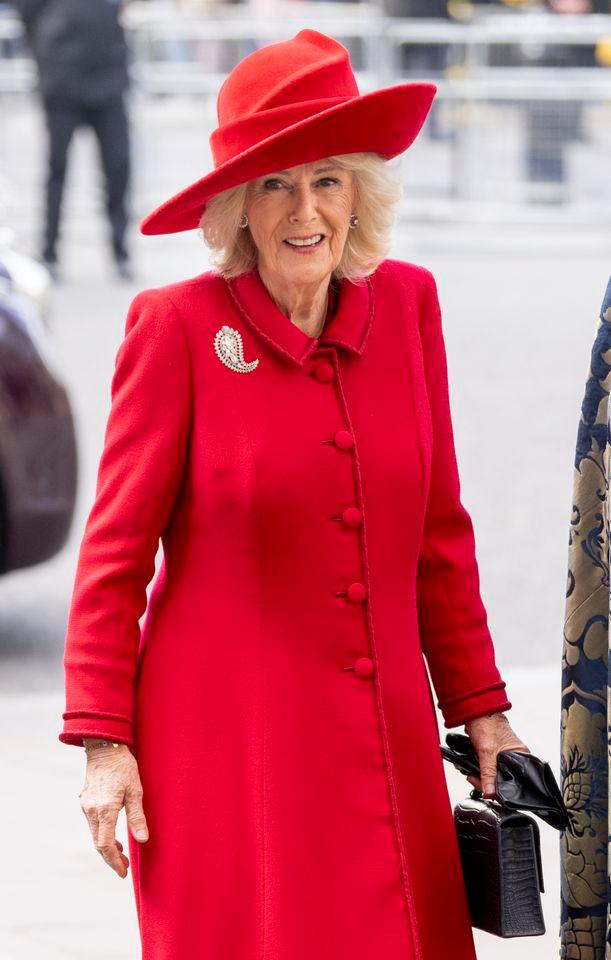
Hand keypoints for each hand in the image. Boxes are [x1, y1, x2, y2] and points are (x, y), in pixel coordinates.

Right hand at [78, 743, 148, 876]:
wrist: (104, 747)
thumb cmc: (123, 766)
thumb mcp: (136, 790)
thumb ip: (137, 816)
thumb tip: (142, 839)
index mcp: (105, 810)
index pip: (106, 845)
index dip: (114, 862)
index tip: (123, 873)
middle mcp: (91, 810)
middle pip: (98, 843)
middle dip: (111, 858)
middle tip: (124, 868)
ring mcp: (86, 806)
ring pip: (94, 834)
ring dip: (106, 846)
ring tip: (121, 854)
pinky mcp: (85, 801)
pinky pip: (92, 824)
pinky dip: (102, 834)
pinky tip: (113, 834)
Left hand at [463, 712, 529, 799]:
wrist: (475, 712)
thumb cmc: (486, 724)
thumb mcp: (486, 751)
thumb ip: (487, 773)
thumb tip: (489, 792)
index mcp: (521, 755)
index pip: (515, 780)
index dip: (500, 788)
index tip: (486, 790)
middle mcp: (515, 756)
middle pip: (503, 778)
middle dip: (487, 782)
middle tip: (474, 779)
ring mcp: (505, 755)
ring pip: (495, 774)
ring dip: (483, 777)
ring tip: (472, 775)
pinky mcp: (495, 753)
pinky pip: (490, 767)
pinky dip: (482, 770)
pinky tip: (473, 771)